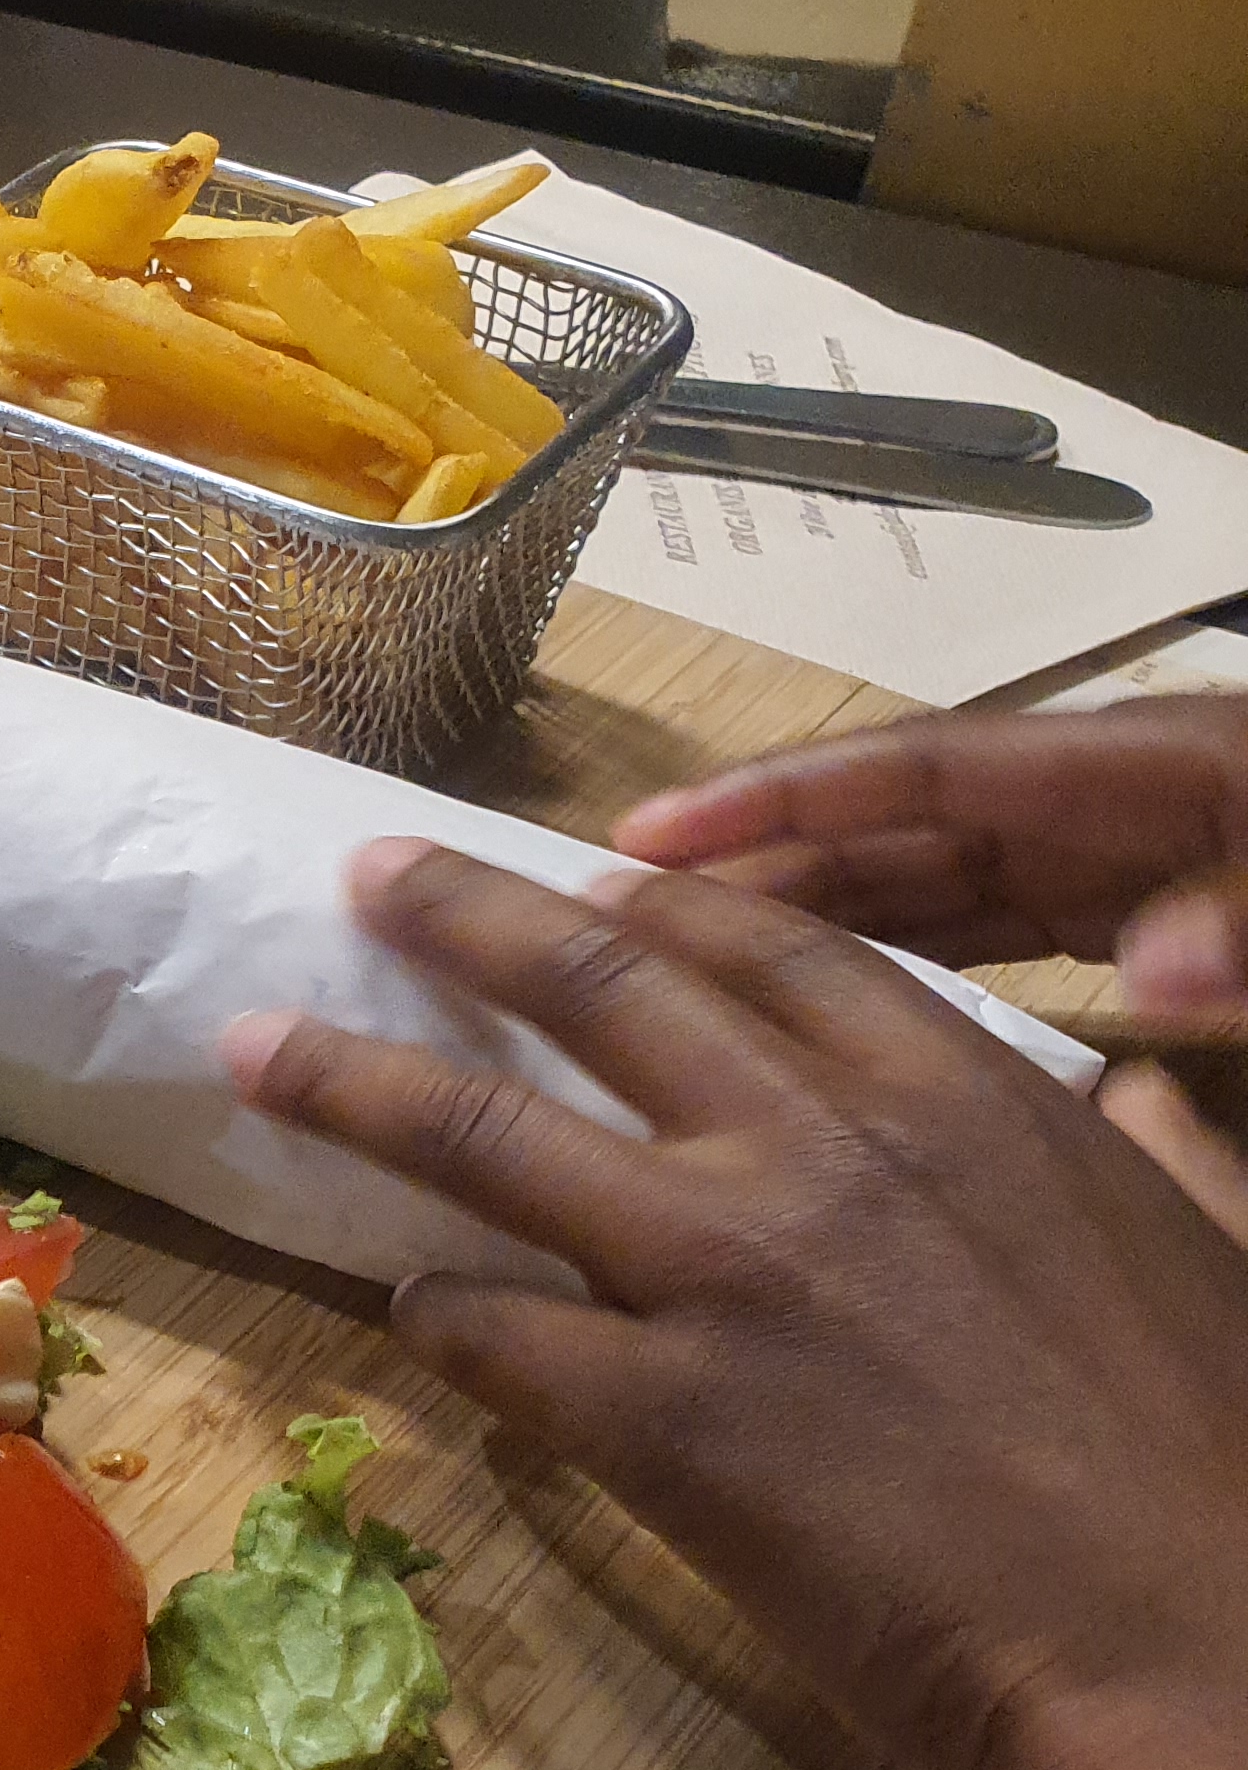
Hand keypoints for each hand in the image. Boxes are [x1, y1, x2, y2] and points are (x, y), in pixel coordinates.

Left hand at [219, 837, 1247, 1769]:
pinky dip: (430, 1311)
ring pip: (484, 1134)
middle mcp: (815, 1147)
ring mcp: (718, 1275)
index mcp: (956, 1092)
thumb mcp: (1203, 1245)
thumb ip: (1137, 1155)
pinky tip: (393, 1301)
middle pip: (590, 986)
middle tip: (365, 875)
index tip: (570, 876)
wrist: (1196, 1647)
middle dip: (460, 914)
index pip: (757, 948)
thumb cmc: (1220, 1460)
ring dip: (351, 1079)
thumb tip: (1130, 1105)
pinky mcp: (655, 1418)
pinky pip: (492, 1336)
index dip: (648, 903)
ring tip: (253, 1045)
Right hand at [613, 698, 1247, 1015]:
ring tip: (673, 968)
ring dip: (804, 916)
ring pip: (919, 879)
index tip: (648, 834)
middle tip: (616, 923)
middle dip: (759, 862)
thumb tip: (1153, 966)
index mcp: (1141, 764)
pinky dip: (889, 957)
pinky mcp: (1122, 904)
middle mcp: (1097, 798)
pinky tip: (806, 1005)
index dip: (783, 795)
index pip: (924, 769)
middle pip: (896, 826)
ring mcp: (1106, 852)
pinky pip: (976, 926)